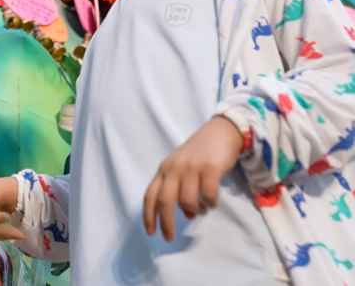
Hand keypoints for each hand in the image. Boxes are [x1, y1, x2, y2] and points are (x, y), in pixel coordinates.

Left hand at [143, 116, 242, 240]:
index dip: (148, 215)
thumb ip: (180, 190)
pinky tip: (212, 201)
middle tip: (170, 237)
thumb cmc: (200, 154)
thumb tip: (187, 215)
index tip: (151, 232)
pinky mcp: (210, 168)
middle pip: (164, 201)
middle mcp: (174, 168)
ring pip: (187, 200)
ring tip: (201, 209)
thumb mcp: (183, 170)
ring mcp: (192, 167)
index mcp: (164, 169)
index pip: (150, 195)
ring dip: (194, 211)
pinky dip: (209, 204)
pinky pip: (208, 195)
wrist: (220, 132)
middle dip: (166, 222)